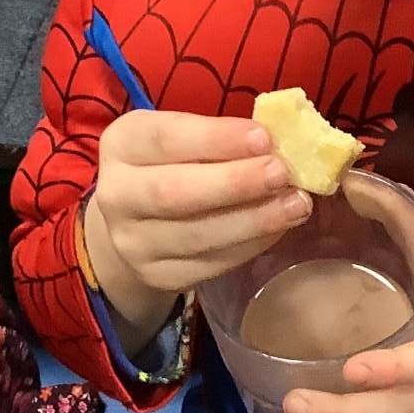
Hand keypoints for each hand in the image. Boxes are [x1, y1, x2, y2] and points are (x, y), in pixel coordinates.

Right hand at [84, 111, 312, 349]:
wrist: (139, 219)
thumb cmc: (176, 163)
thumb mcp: (185, 137)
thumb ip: (224, 137)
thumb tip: (287, 141)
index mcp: (122, 144)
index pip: (165, 138)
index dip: (216, 138)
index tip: (264, 137)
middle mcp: (117, 195)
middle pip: (174, 193)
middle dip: (235, 183)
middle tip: (284, 173)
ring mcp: (133, 242)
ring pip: (196, 235)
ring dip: (253, 220)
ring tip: (296, 204)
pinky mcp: (157, 275)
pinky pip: (209, 264)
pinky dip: (250, 245)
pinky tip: (279, 228)